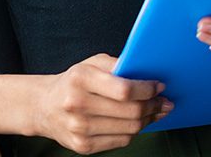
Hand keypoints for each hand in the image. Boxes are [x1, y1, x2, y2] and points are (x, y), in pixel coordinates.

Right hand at [27, 54, 170, 153]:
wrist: (44, 107)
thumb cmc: (73, 82)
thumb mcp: (92, 63)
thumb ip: (118, 64)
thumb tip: (147, 73)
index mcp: (80, 79)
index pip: (124, 89)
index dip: (147, 90)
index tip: (159, 86)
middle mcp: (77, 105)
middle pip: (130, 111)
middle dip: (154, 105)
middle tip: (165, 101)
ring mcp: (79, 129)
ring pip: (129, 129)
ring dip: (148, 119)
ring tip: (156, 111)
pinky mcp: (82, 146)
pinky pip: (121, 141)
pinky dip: (135, 131)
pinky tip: (140, 122)